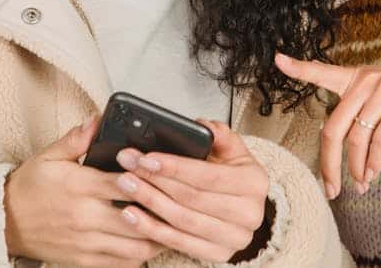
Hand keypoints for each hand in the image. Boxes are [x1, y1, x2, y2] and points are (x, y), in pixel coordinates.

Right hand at [4, 117, 162, 266]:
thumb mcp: (49, 156)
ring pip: (135, 246)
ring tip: (171, 224)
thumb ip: (76, 139)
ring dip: (157, 236)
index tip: (165, 173)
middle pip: (137, 217)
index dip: (150, 178)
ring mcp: (86, 242)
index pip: (125, 183)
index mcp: (79, 186)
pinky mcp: (84, 260)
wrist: (4, 222)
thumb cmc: (29, 188)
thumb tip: (97, 119)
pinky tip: (150, 242)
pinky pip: (121, 264)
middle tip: (181, 202)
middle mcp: (85, 216)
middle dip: (161, 211)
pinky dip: (140, 255)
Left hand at [114, 120, 270, 262]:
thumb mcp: (233, 151)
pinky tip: (132, 214)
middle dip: (154, 181)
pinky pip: (178, 242)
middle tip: (127, 167)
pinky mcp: (218, 254)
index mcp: (254, 183)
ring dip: (149, 202)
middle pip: (191, 197)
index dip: (174, 167)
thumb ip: (220, 135)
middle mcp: (249, 213)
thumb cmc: (233, 176)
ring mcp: (234, 237)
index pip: (208, 175)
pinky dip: (151, 228)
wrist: (242, 208)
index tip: (146, 158)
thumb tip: (202, 125)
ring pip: (181, 220)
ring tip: (126, 186)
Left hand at [275, 53, 380, 198]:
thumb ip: (363, 113)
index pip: (323, 71)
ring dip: (356, 168)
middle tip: (331, 188)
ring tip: (360, 185)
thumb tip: (349, 155)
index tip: (277, 60)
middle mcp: (367, 80)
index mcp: (357, 77)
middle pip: (334, 128)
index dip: (298, 67)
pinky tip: (373, 173)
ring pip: (357, 138)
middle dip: (329, 163)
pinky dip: (375, 161)